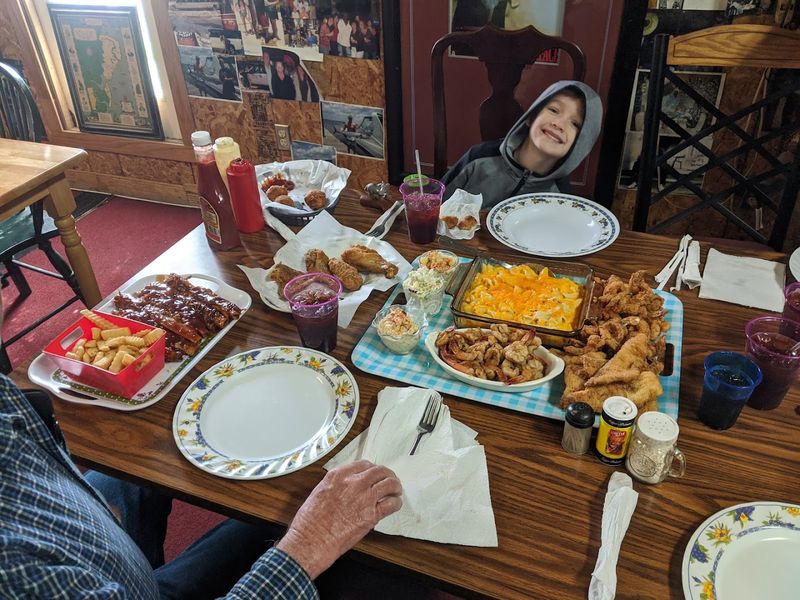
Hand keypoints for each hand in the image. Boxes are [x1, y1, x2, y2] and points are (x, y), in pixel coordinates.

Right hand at [276, 460, 401, 578]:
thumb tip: (346, 488)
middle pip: (379, 471)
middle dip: (387, 475)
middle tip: (390, 480)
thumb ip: (336, 486)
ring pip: (389, 484)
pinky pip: (391, 504)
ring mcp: (364, 497)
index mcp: (338, 475)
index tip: (375, 473)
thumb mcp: (319, 493)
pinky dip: (396, 503)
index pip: (363, 464)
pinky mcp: (371, 515)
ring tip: (396, 491)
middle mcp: (353, 482)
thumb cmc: (310, 522)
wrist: (311, 541)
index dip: (372, 469)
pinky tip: (395, 505)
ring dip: (395, 487)